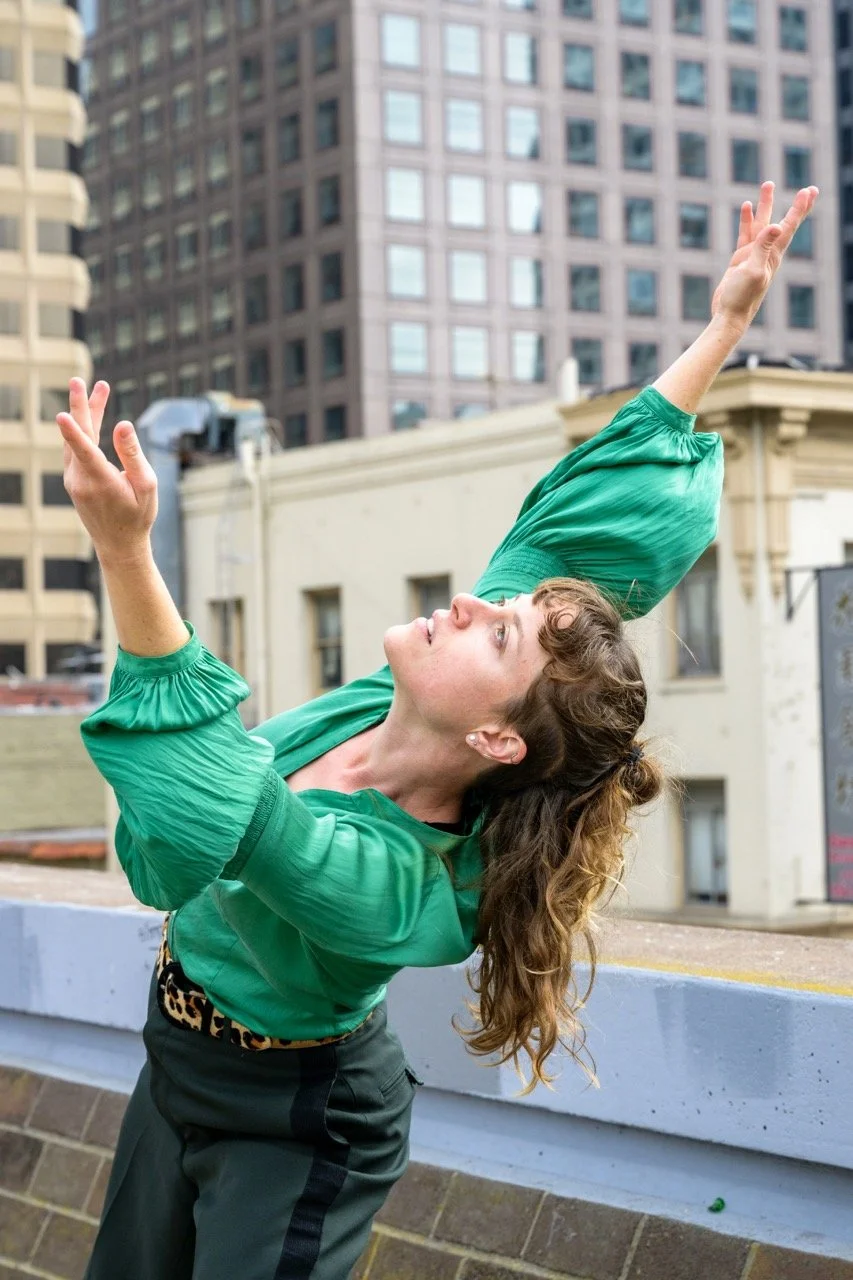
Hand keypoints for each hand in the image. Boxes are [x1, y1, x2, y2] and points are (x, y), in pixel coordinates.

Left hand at [56, 379, 157, 561]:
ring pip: (75, 440)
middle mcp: (80, 480)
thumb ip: (133, 454)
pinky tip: (90, 417)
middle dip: (80, 406)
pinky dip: (82, 431)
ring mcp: (72, 480)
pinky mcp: (72, 479)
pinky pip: (75, 449)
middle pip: (77, 436)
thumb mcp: (146, 486)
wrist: (118, 543)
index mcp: (100, 482)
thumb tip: (124, 424)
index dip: (74, 432)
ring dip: (84, 414)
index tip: (62, 414)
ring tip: (96, 390)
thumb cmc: (138, 515)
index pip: (85, 452)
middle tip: (78, 380)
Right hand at [710, 182, 817, 328]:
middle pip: (783, 222)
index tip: (809, 191)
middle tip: (809, 189)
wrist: (729, 315)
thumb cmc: (742, 297)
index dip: (799, 208)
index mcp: (773, 254)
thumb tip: (777, 226)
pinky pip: (746, 233)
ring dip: (765, 205)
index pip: (789, 226)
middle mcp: (767, 252)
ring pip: (762, 223)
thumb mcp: (753, 271)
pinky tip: (746, 207)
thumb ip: (764, 248)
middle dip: (795, 205)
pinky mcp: (740, 259)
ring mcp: (753, 255)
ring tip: (767, 185)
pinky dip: (746, 219)